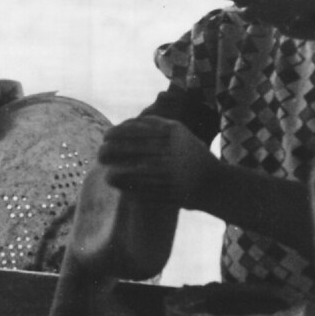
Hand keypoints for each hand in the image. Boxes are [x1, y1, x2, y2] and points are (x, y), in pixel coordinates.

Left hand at [97, 115, 217, 208]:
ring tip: (106, 173)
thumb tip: (124, 124)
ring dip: (115, 173)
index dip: (115, 133)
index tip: (105, 136)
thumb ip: (154, 124)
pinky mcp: (167, 191)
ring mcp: (169, 172)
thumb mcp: (178, 132)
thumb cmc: (190, 153)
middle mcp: (170, 150)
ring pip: (131, 172)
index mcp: (171, 133)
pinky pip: (140, 189)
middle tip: (100, 155)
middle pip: (128, 150)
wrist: (213, 183)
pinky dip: (126, 187)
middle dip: (109, 152)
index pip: (133, 131)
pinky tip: (118, 185)